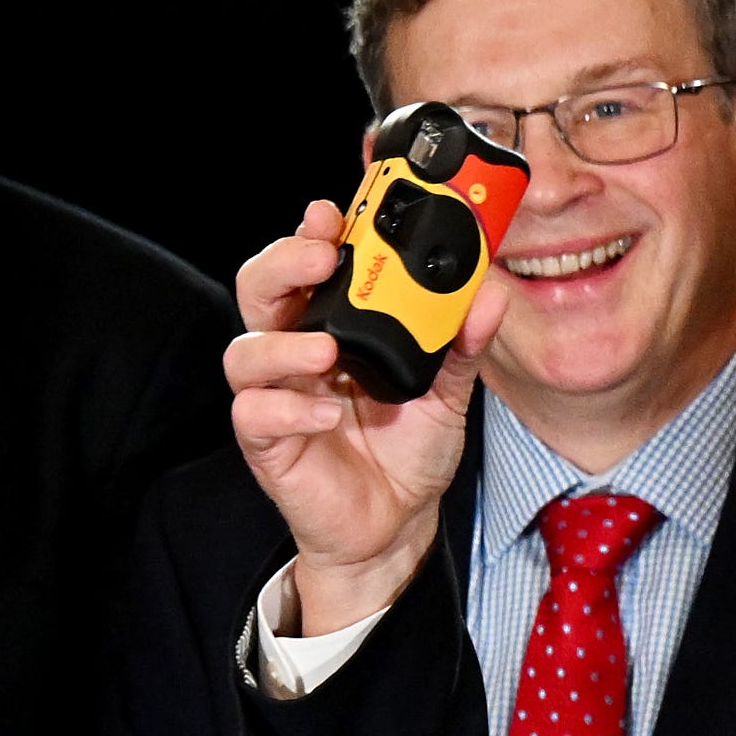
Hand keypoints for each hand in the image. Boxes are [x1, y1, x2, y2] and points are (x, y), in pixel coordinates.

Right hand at [228, 197, 474, 635]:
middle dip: (282, 262)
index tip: (334, 212)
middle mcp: (298, 350)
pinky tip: (329, 414)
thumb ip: (463, 345)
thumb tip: (488, 295)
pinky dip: (291, 409)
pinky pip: (257, 414)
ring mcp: (279, 394)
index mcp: (336, 325)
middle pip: (260, 288)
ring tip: (328, 350)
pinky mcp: (269, 442)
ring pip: (247, 351)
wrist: (397, 523)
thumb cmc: (408, 448)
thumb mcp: (447, 392)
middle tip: (320, 256)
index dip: (313, 231)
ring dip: (283, 343)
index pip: (310, 263)